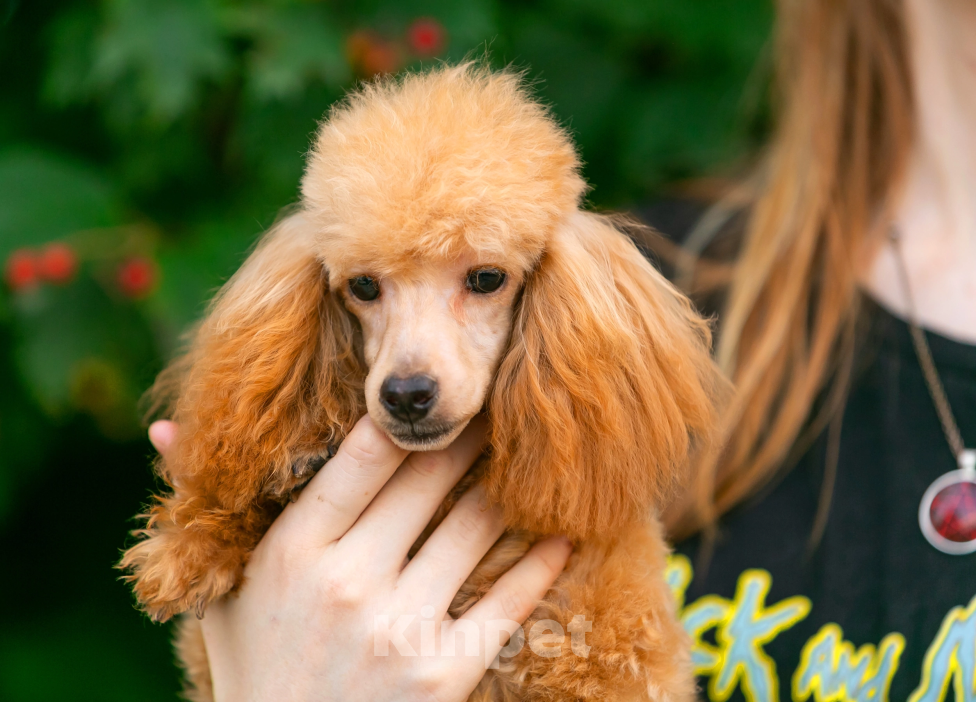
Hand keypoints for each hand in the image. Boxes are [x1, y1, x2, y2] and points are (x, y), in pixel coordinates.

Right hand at [148, 416, 571, 701]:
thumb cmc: (257, 669)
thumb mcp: (221, 594)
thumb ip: (201, 510)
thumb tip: (162, 432)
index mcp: (292, 552)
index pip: (361, 456)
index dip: (404, 416)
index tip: (433, 392)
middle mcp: (348, 581)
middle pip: (427, 477)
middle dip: (466, 431)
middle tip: (497, 398)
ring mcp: (401, 627)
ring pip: (473, 525)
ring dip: (506, 481)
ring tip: (531, 449)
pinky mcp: (445, 671)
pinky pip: (506, 599)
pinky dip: (541, 560)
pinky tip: (562, 530)